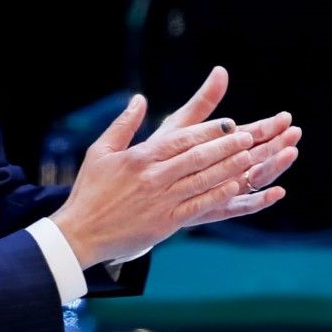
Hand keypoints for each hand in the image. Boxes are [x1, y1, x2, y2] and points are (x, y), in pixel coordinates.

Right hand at [51, 67, 298, 266]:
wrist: (80, 233)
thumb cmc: (90, 190)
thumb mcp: (101, 151)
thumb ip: (124, 124)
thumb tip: (140, 98)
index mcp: (140, 158)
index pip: (182, 139)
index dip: (209, 131)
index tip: (230, 123)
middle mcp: (154, 177)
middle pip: (198, 157)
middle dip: (226, 146)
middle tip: (250, 136)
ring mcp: (162, 200)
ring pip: (202, 180)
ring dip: (229, 168)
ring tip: (251, 157)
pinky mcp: (166, 222)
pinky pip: (198, 206)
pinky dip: (218, 195)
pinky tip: (236, 186)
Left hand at [139, 66, 302, 225]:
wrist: (136, 192)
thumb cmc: (157, 156)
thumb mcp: (180, 126)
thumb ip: (203, 103)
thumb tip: (221, 70)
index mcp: (221, 148)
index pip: (252, 135)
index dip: (270, 127)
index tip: (286, 118)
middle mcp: (226, 169)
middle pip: (260, 156)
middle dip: (278, 144)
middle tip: (294, 134)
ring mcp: (224, 190)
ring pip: (256, 178)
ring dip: (275, 167)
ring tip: (289, 153)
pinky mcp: (216, 209)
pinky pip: (242, 206)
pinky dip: (260, 201)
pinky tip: (277, 192)